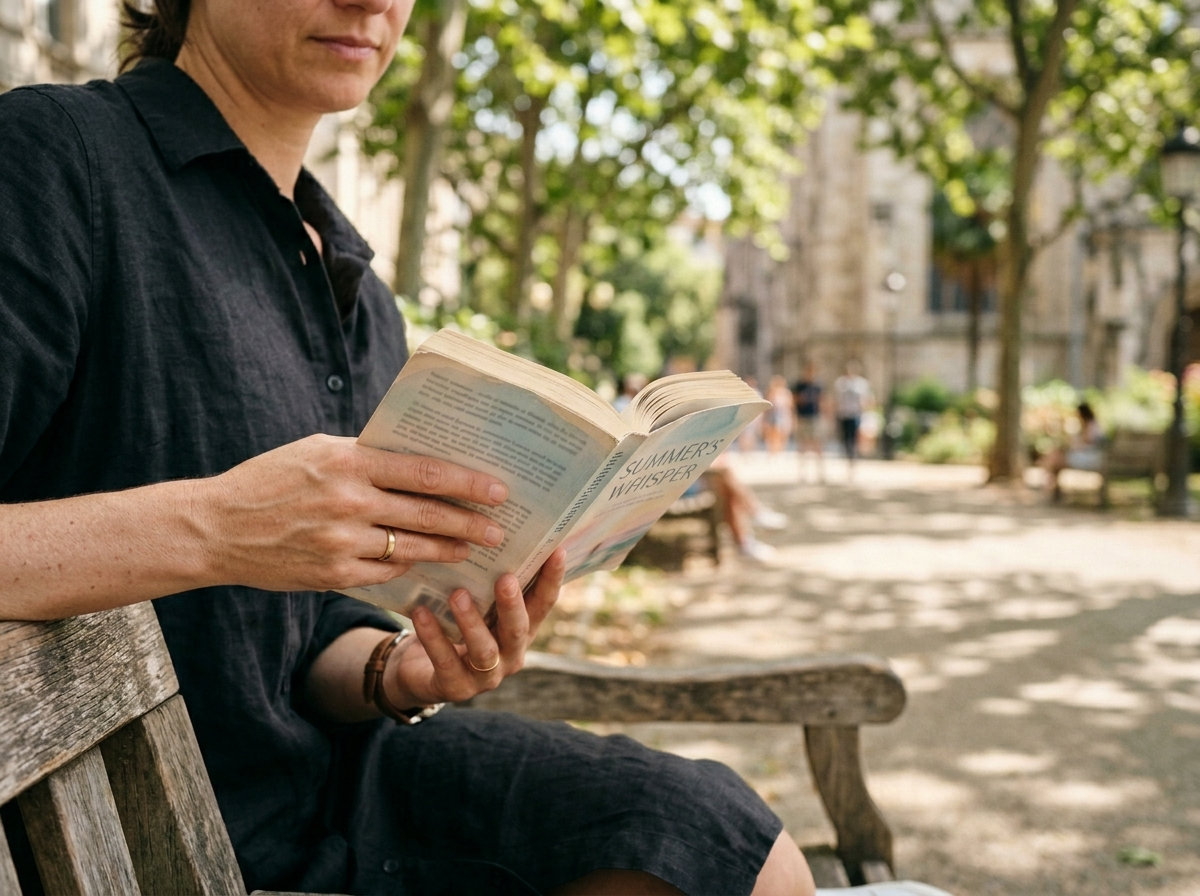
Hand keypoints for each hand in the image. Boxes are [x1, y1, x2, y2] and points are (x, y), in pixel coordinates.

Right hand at [199, 434, 508, 591]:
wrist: (216, 527)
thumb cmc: (271, 480)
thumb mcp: (317, 451)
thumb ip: (366, 457)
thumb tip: (420, 461)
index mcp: (349, 462)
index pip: (425, 472)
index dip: (468, 483)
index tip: (499, 490)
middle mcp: (349, 502)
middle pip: (427, 514)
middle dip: (470, 523)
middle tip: (499, 529)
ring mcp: (341, 543)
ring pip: (412, 548)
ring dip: (448, 550)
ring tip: (473, 550)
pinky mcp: (332, 575)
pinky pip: (385, 572)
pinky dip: (409, 568)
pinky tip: (428, 566)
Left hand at [386, 548, 565, 705]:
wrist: (419, 671)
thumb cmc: (454, 627)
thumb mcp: (477, 606)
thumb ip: (488, 584)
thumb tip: (492, 534)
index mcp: (521, 632)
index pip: (543, 605)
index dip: (552, 580)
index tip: (557, 551)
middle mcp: (510, 656)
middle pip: (518, 630)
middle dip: (513, 605)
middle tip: (506, 578)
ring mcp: (484, 677)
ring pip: (484, 650)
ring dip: (472, 622)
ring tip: (458, 595)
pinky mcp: (454, 688)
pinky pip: (444, 661)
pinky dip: (433, 636)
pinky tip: (421, 612)